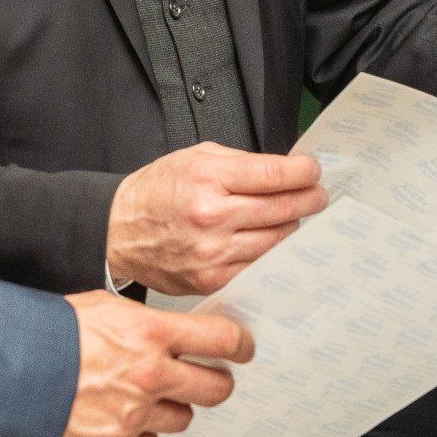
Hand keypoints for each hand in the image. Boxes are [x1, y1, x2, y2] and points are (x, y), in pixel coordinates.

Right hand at [54, 290, 253, 436]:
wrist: (6, 376)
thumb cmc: (45, 335)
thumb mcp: (100, 307)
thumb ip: (142, 322)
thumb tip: (169, 331)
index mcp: (150, 333)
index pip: (219, 339)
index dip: (238, 344)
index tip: (242, 348)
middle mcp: (151, 375)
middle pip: (215, 387)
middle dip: (217, 382)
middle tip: (211, 378)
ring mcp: (136, 414)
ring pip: (185, 417)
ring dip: (175, 407)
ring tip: (151, 395)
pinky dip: (142, 430)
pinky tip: (123, 415)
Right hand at [108, 142, 326, 296]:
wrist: (119, 231)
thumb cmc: (156, 192)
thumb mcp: (194, 157)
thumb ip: (239, 163)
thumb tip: (282, 171)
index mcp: (207, 178)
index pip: (273, 175)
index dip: (303, 172)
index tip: (312, 171)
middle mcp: (211, 216)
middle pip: (282, 210)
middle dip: (308, 200)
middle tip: (317, 195)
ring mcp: (213, 253)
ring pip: (276, 241)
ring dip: (293, 227)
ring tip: (294, 217)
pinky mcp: (212, 280)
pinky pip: (259, 267)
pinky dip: (272, 254)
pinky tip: (274, 242)